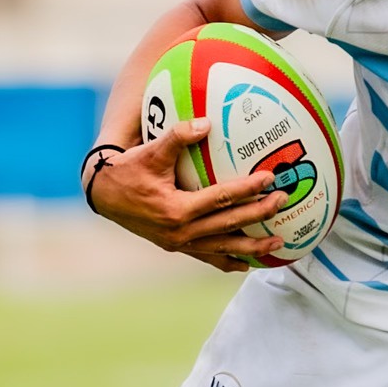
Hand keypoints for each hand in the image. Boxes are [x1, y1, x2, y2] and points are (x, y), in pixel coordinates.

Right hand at [85, 119, 285, 272]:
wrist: (104, 194)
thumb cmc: (129, 169)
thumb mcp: (151, 151)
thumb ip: (178, 136)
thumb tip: (206, 123)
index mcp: (176, 209)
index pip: (221, 199)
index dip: (247, 189)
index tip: (269, 179)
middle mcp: (180, 232)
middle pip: (228, 225)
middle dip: (259, 215)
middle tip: (283, 202)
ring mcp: (179, 243)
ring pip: (222, 248)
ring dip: (252, 247)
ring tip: (277, 243)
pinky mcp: (177, 247)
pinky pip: (208, 257)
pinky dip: (228, 261)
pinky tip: (248, 263)